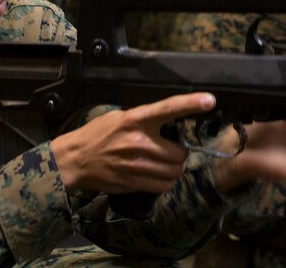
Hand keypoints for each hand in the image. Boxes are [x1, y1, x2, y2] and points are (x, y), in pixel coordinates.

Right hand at [51, 92, 213, 193]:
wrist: (75, 160)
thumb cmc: (98, 135)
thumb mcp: (121, 117)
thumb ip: (146, 119)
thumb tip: (173, 121)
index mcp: (135, 119)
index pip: (168, 108)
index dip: (191, 103)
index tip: (209, 100)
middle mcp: (139, 141)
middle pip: (180, 152)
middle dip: (180, 152)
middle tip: (171, 149)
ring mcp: (137, 164)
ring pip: (175, 170)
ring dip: (174, 168)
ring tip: (162, 162)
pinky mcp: (134, 182)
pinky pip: (163, 185)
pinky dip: (165, 181)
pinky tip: (156, 174)